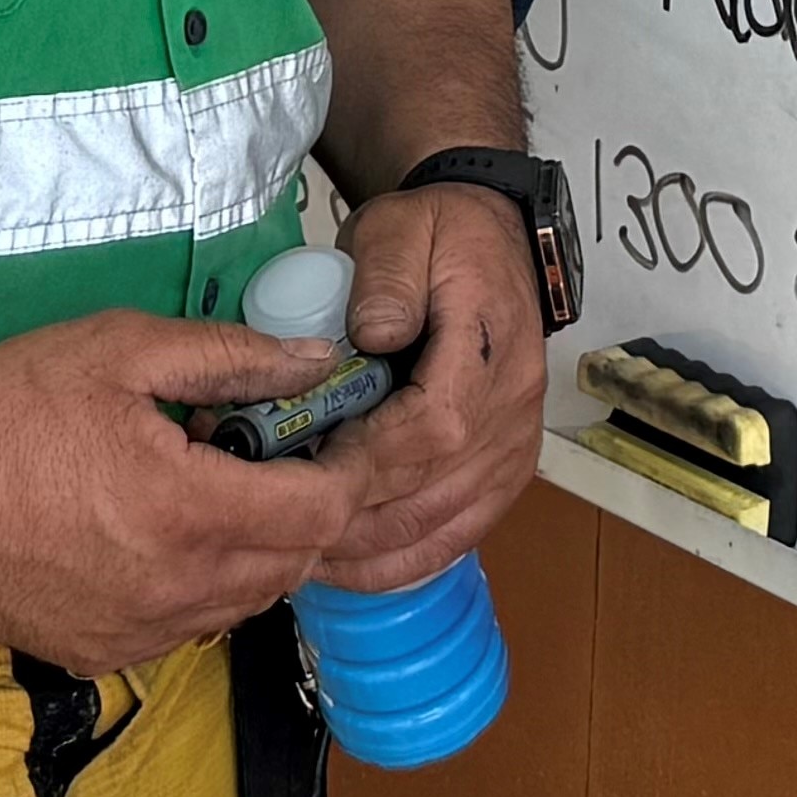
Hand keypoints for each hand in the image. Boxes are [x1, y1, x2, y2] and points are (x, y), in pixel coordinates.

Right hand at [0, 309, 365, 672]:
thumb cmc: (10, 403)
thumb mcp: (122, 348)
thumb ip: (231, 357)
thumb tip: (315, 361)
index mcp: (190, 511)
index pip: (320, 515)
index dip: (345, 471)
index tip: (334, 434)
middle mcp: (177, 590)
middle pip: (293, 565)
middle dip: (303, 507)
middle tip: (271, 447)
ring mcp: (139, 635)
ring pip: (245, 603)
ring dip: (255, 548)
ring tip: (211, 482)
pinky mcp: (102, 655)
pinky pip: (188, 626)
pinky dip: (201, 584)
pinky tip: (159, 530)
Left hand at [304, 186, 550, 589]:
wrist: (491, 237)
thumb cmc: (439, 234)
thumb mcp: (402, 229)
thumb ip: (387, 278)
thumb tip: (369, 336)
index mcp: (490, 347)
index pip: (435, 425)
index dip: (371, 454)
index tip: (310, 460)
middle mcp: (512, 411)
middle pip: (435, 488)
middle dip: (355, 510)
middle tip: (283, 517)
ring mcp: (513, 450)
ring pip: (445, 524)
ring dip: (372, 548)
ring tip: (302, 551)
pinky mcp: (504, 472)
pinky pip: (460, 534)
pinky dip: (405, 560)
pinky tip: (353, 566)